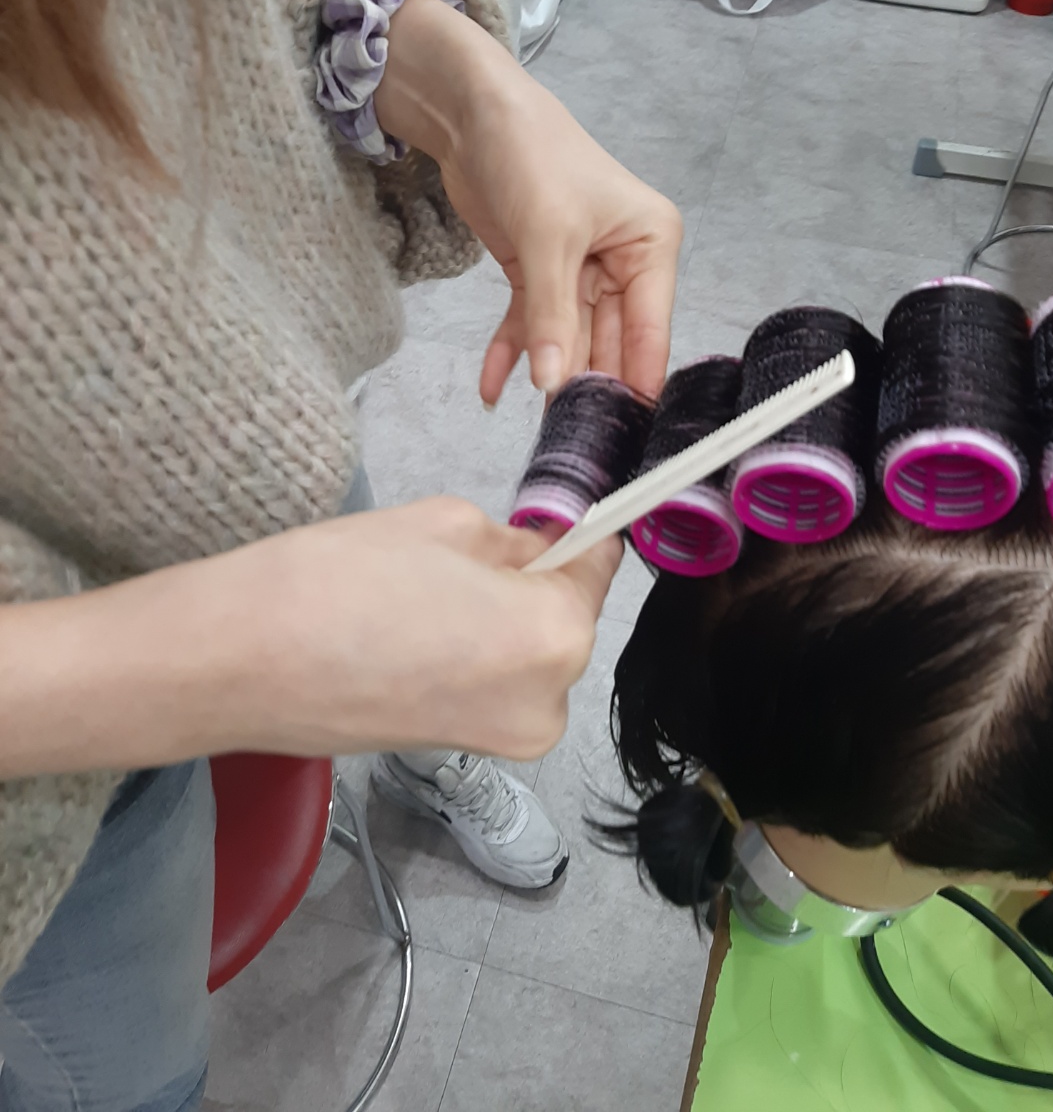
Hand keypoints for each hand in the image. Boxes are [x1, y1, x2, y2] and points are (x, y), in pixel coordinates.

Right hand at [0, 500, 619, 776]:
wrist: (238, 661)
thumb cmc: (336, 579)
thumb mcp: (444, 524)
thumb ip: (511, 541)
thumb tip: (536, 552)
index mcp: (554, 638)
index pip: (597, 568)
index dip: (576, 535)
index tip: (559, 516)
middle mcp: (547, 705)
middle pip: (563, 621)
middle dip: (530, 583)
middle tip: (464, 552)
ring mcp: (504, 742)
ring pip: (526, 657)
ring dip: (498, 621)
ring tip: (424, 595)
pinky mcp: (458, 754)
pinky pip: (490, 687)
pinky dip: (468, 655)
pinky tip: (410, 631)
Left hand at [373, 0, 682, 403]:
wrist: (470, 112)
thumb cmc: (530, 151)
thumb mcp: (547, 236)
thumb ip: (552, 315)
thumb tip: (556, 385)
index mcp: (651, 245)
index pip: (650, 329)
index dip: (636, 381)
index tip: (622, 436)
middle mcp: (625, 261)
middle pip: (610, 341)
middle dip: (587, 386)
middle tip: (572, 443)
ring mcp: (580, 271)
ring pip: (568, 339)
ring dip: (547, 376)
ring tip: (537, 431)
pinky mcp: (539, 272)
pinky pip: (530, 325)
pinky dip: (509, 353)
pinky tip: (490, 390)